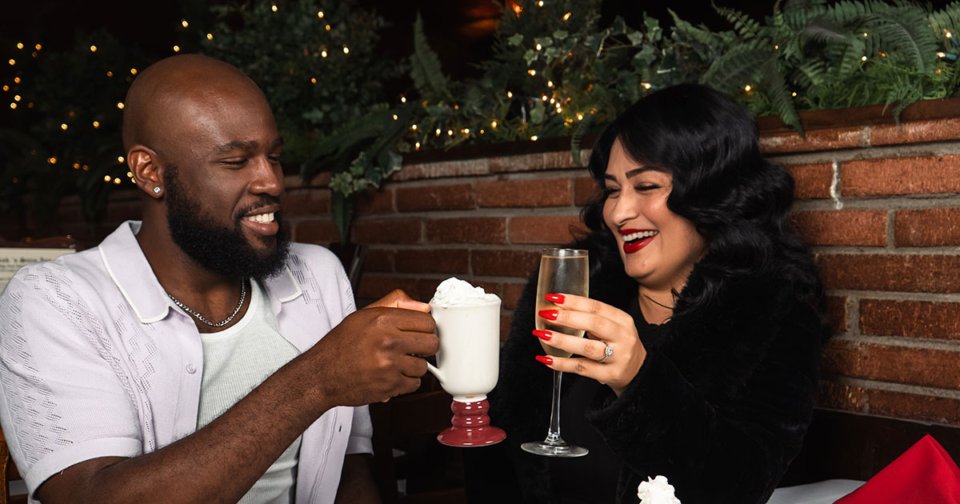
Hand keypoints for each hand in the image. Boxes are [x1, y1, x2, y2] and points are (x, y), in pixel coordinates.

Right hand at [310, 290, 437, 407]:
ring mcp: (390, 365)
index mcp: (383, 320)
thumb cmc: (341, 344)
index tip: (419, 331)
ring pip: (424, 366)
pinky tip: (392, 375)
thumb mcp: (364, 315)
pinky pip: (414, 384)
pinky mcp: (389, 386)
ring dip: (413, 366)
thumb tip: (423, 307)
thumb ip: (395, 303)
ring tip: (397, 362)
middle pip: (432, 343)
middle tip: (413, 347)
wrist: (322, 374)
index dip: (425, 327)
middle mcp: (388, 342)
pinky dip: (406, 382)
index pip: (427, 321)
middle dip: (425, 346)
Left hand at [535, 294, 645, 395]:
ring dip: (562, 340)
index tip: (553, 298)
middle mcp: (623, 337)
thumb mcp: (613, 327)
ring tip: (543, 335)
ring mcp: (618, 357)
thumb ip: (592, 318)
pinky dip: (562, 363)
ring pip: (587, 347)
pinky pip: (582, 368)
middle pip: (593, 323)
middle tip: (546, 315)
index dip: (573, 301)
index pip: (596, 307)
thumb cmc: (619, 345)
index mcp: (622, 320)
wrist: (638, 371)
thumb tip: (558, 309)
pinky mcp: (610, 374)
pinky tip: (547, 359)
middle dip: (567, 318)